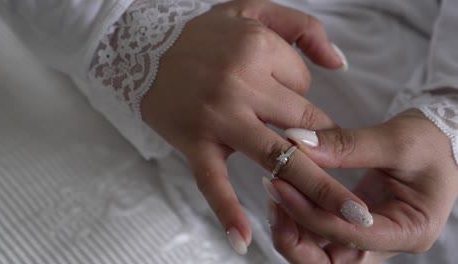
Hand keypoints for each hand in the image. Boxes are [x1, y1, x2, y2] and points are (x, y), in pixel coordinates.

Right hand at [141, 0, 353, 253]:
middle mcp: (241, 83)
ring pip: (277, 156)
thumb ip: (304, 29)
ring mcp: (218, 117)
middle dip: (324, 148)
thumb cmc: (204, 35)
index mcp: (259, 48)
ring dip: (316, 188)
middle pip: (303, 126)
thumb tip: (340, 64)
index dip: (299, 97)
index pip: (304, 86)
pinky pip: (212, 181)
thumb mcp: (253, 9)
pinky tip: (243, 238)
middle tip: (343, 173)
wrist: (142, 50)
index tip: (282, 103)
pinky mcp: (194, 142)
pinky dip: (227, 210)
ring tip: (350, 217)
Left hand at [267, 110, 457, 262]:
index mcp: (410, 230)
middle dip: (294, 238)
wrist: (437, 145)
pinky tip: (285, 190)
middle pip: (330, 263)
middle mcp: (385, 243)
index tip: (282, 187)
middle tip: (273, 198)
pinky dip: (298, 217)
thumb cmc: (429, 144)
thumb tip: (298, 143)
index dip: (312, 215)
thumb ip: (347, 144)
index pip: (352, 237)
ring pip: (319, 253)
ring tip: (274, 189)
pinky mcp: (352, 225)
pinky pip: (319, 233)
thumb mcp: (396, 139)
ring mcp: (367, 238)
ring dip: (291, 228)